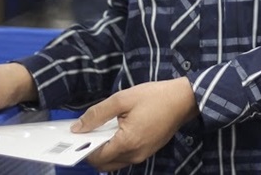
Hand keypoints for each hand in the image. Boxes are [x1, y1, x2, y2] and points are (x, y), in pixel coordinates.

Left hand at [71, 77, 199, 171]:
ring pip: (114, 163)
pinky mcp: (148, 152)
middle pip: (104, 164)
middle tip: (89, 132)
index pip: (96, 156)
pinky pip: (125, 157)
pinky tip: (117, 131)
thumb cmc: (154, 96)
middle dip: (92, 152)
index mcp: (127, 142)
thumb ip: (97, 114)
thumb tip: (77, 127)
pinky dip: (117, 149)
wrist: (184, 99)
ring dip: (104, 151)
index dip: (82, 147)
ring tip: (103, 130)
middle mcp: (134, 155)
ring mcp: (142, 155)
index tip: (76, 135)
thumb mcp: (122, 99)